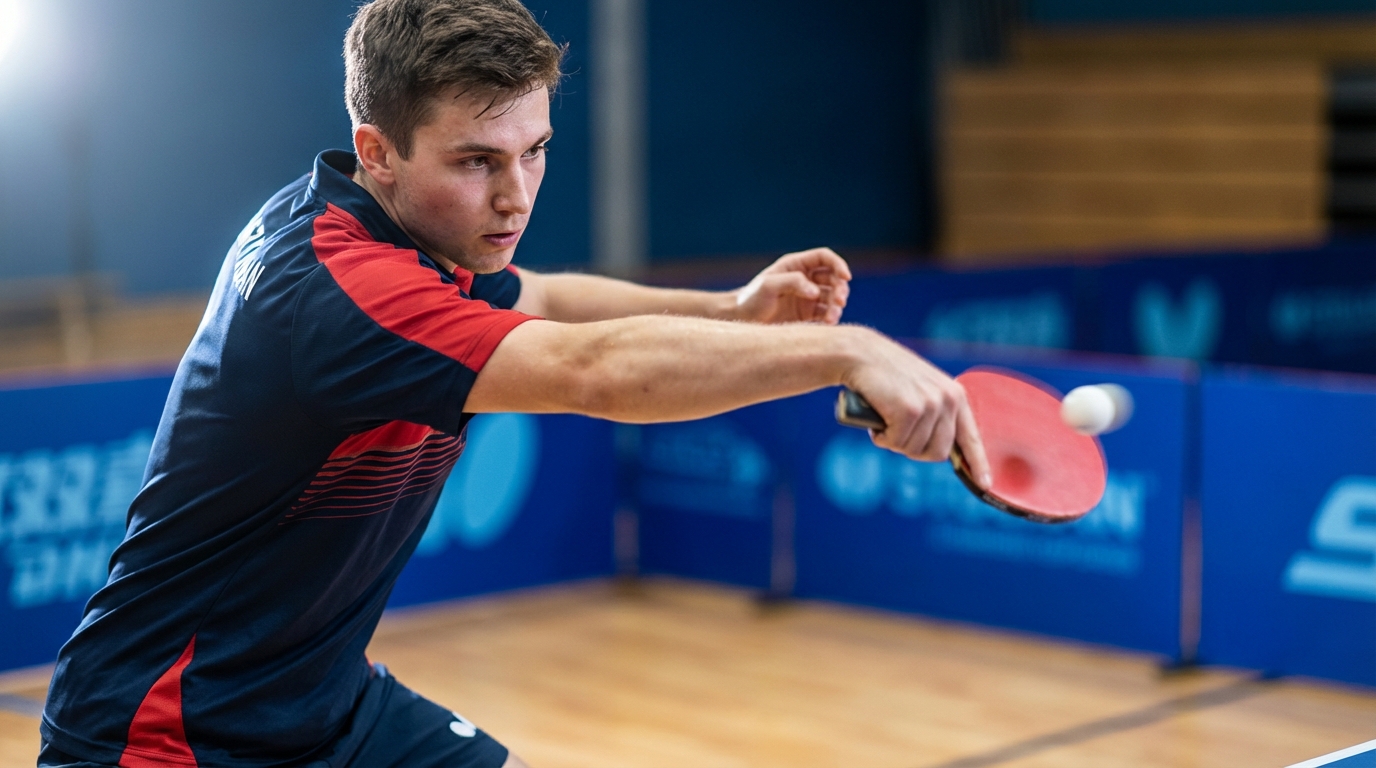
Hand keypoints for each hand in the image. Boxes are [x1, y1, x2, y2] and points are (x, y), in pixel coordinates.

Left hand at [731, 248, 851, 324]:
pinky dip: (830, 318)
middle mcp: (805, 279)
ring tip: (832, 317)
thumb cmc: (751, 298)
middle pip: (833, 278)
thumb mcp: (768, 286)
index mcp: (796, 265)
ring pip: (832, 297)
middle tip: (839, 301)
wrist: (741, 320)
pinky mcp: (807, 315)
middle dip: (840, 288)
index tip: (846, 277)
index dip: (838, 264)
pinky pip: (825, 314)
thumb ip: (792, 283)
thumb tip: (815, 292)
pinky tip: (828, 324)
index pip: (824, 258)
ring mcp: (807, 297)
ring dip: (837, 306)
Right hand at [844, 332, 992, 487]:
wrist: (861, 355)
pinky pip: (895, 442)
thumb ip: (935, 413)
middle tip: (897, 432)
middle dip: (914, 449)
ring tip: (885, 417)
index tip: (984, 483)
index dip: (977, 463)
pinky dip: (881, 436)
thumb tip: (939, 448)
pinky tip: (877, 417)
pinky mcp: (910, 410)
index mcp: (955, 395)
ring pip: (914, 449)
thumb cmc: (886, 375)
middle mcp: (948, 400)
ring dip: (894, 441)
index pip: (971, 437)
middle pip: (938, 452)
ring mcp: (930, 405)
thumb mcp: (921, 390)